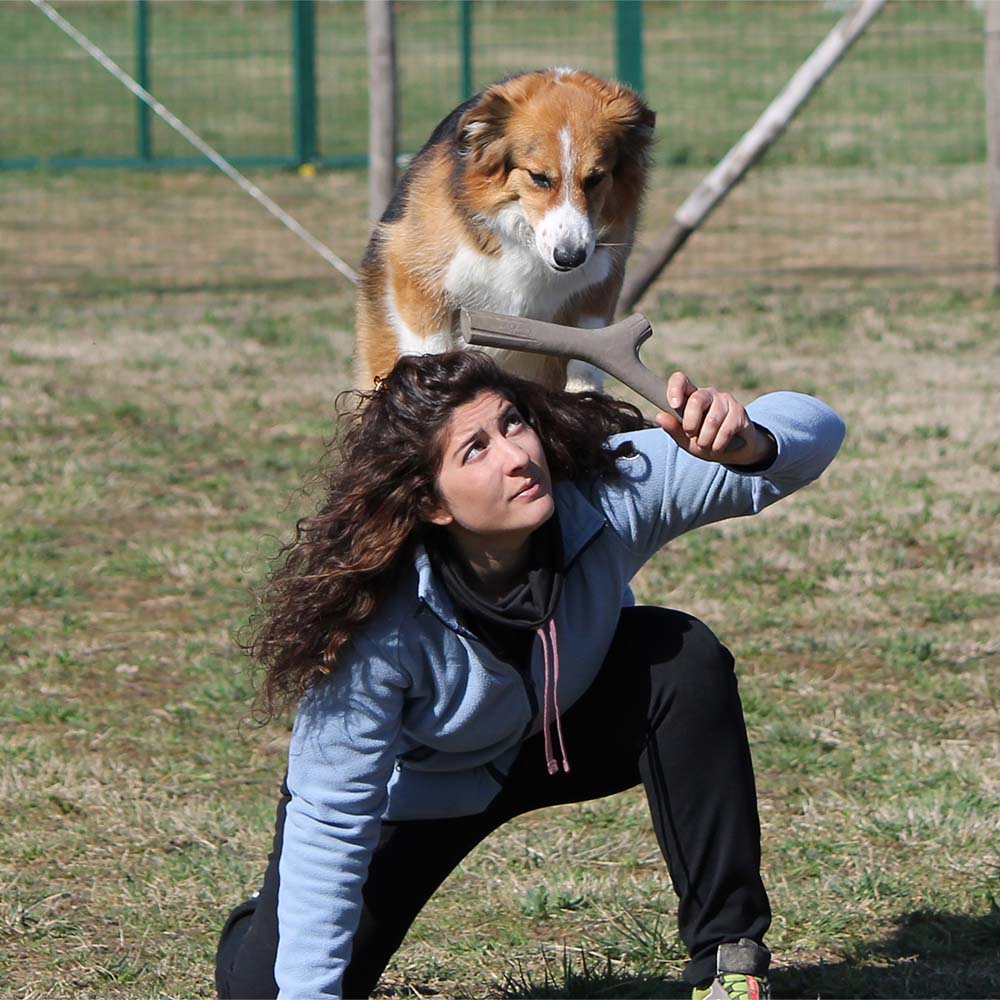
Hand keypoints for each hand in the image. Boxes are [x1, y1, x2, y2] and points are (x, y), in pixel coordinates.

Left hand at [654, 371, 772, 465]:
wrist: (733, 451)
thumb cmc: (704, 441)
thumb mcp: (685, 440)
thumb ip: (673, 429)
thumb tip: (659, 417)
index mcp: (691, 396)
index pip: (680, 380)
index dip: (675, 389)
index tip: (674, 405)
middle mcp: (708, 394)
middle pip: (696, 400)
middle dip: (690, 424)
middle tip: (690, 435)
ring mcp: (725, 401)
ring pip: (712, 420)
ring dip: (705, 440)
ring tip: (705, 446)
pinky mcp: (739, 412)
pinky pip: (726, 429)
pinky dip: (718, 445)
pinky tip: (717, 448)